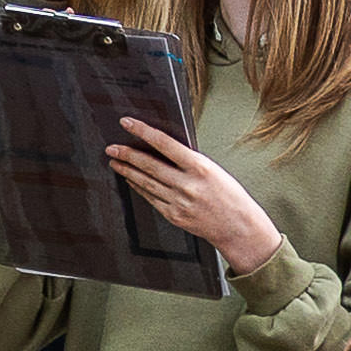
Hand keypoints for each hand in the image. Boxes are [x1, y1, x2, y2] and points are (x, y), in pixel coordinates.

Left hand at [106, 121, 283, 275]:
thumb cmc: (229, 195)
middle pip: (149, 165)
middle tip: (112, 147)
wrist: (238, 227)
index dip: (142, 131)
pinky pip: (150, 198)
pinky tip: (131, 180)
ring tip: (115, 161)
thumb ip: (188, 161)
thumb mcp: (213, 169)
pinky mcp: (173, 215)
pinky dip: (138, 187)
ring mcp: (178, 202)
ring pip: (145, 182)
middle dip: (127, 154)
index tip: (127, 123)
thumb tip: (161, 148)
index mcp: (199, 167)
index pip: (164, 143)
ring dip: (127, 170)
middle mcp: (187, 185)